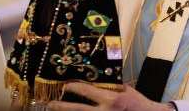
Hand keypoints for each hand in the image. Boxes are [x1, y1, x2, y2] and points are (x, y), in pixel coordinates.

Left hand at [48, 83, 171, 110]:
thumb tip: (95, 81)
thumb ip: (110, 86)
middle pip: (76, 110)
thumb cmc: (138, 103)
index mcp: (110, 100)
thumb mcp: (126, 91)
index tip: (65, 85)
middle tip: (50, 104)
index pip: (86, 91)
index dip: (73, 87)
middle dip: (61, 106)